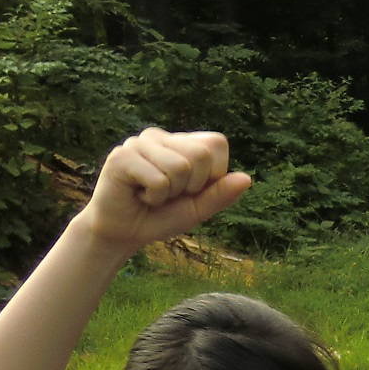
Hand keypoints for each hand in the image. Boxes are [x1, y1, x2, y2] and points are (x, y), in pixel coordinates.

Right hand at [75, 129, 250, 256]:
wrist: (124, 233)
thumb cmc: (162, 216)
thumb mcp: (199, 208)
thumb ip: (221, 194)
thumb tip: (246, 178)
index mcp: (182, 143)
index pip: (216, 143)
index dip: (212, 175)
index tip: (190, 189)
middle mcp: (161, 137)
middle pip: (201, 154)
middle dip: (191, 186)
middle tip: (168, 193)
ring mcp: (139, 143)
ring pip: (180, 167)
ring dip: (170, 193)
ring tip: (152, 194)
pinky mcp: (121, 156)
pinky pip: (158, 180)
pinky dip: (154, 198)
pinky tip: (138, 195)